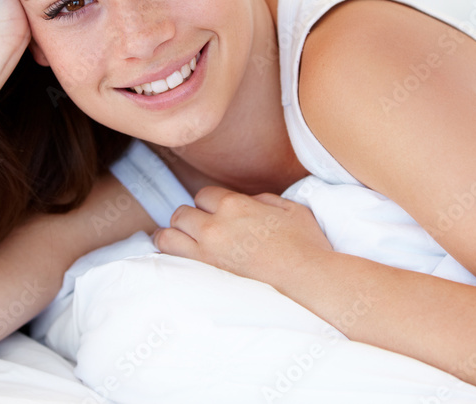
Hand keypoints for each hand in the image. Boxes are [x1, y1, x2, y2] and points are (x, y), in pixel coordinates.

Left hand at [153, 187, 332, 288]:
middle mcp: (214, 225)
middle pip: (181, 214)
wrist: (308, 279)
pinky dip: (172, 259)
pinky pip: (172, 262)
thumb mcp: (289, 207)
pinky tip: (179, 262)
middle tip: (199, 230)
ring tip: (181, 244)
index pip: (203, 195)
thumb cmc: (305, 244)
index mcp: (234, 205)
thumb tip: (246, 202)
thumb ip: (261, 199)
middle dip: (189, 219)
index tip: (216, 215)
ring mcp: (206, 253)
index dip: (210, 204)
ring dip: (173, 237)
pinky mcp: (204, 277)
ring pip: (167, 237)